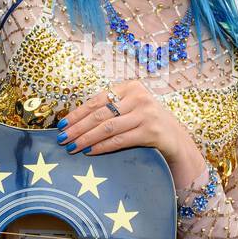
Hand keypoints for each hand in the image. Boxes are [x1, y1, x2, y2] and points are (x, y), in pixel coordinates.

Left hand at [58, 81, 206, 189]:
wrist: (176, 139)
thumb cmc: (146, 123)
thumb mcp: (131, 109)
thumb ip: (110, 109)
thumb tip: (74, 121)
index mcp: (131, 87)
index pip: (97, 100)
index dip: (77, 113)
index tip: (61, 124)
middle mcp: (139, 97)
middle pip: (100, 114)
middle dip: (77, 128)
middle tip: (62, 138)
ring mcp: (146, 114)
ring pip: (107, 128)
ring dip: (86, 139)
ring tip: (72, 147)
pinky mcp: (151, 132)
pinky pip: (119, 140)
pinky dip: (102, 147)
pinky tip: (90, 152)